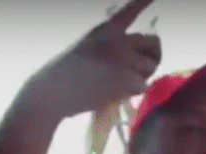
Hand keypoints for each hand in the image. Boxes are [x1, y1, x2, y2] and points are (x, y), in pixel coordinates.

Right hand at [20, 0, 161, 119]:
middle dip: (151, 56)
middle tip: (139, 70)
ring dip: (140, 77)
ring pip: (150, 67)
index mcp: (105, 29)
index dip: (142, 2)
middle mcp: (117, 39)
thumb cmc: (65, 75)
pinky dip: (131, 92)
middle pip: (154, 42)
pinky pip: (142, 85)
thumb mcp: (88, 48)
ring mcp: (122, 57)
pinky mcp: (125, 77)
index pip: (129, 12)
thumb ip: (112, 48)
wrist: (52, 92)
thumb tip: (138, 62)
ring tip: (119, 84)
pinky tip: (113, 93)